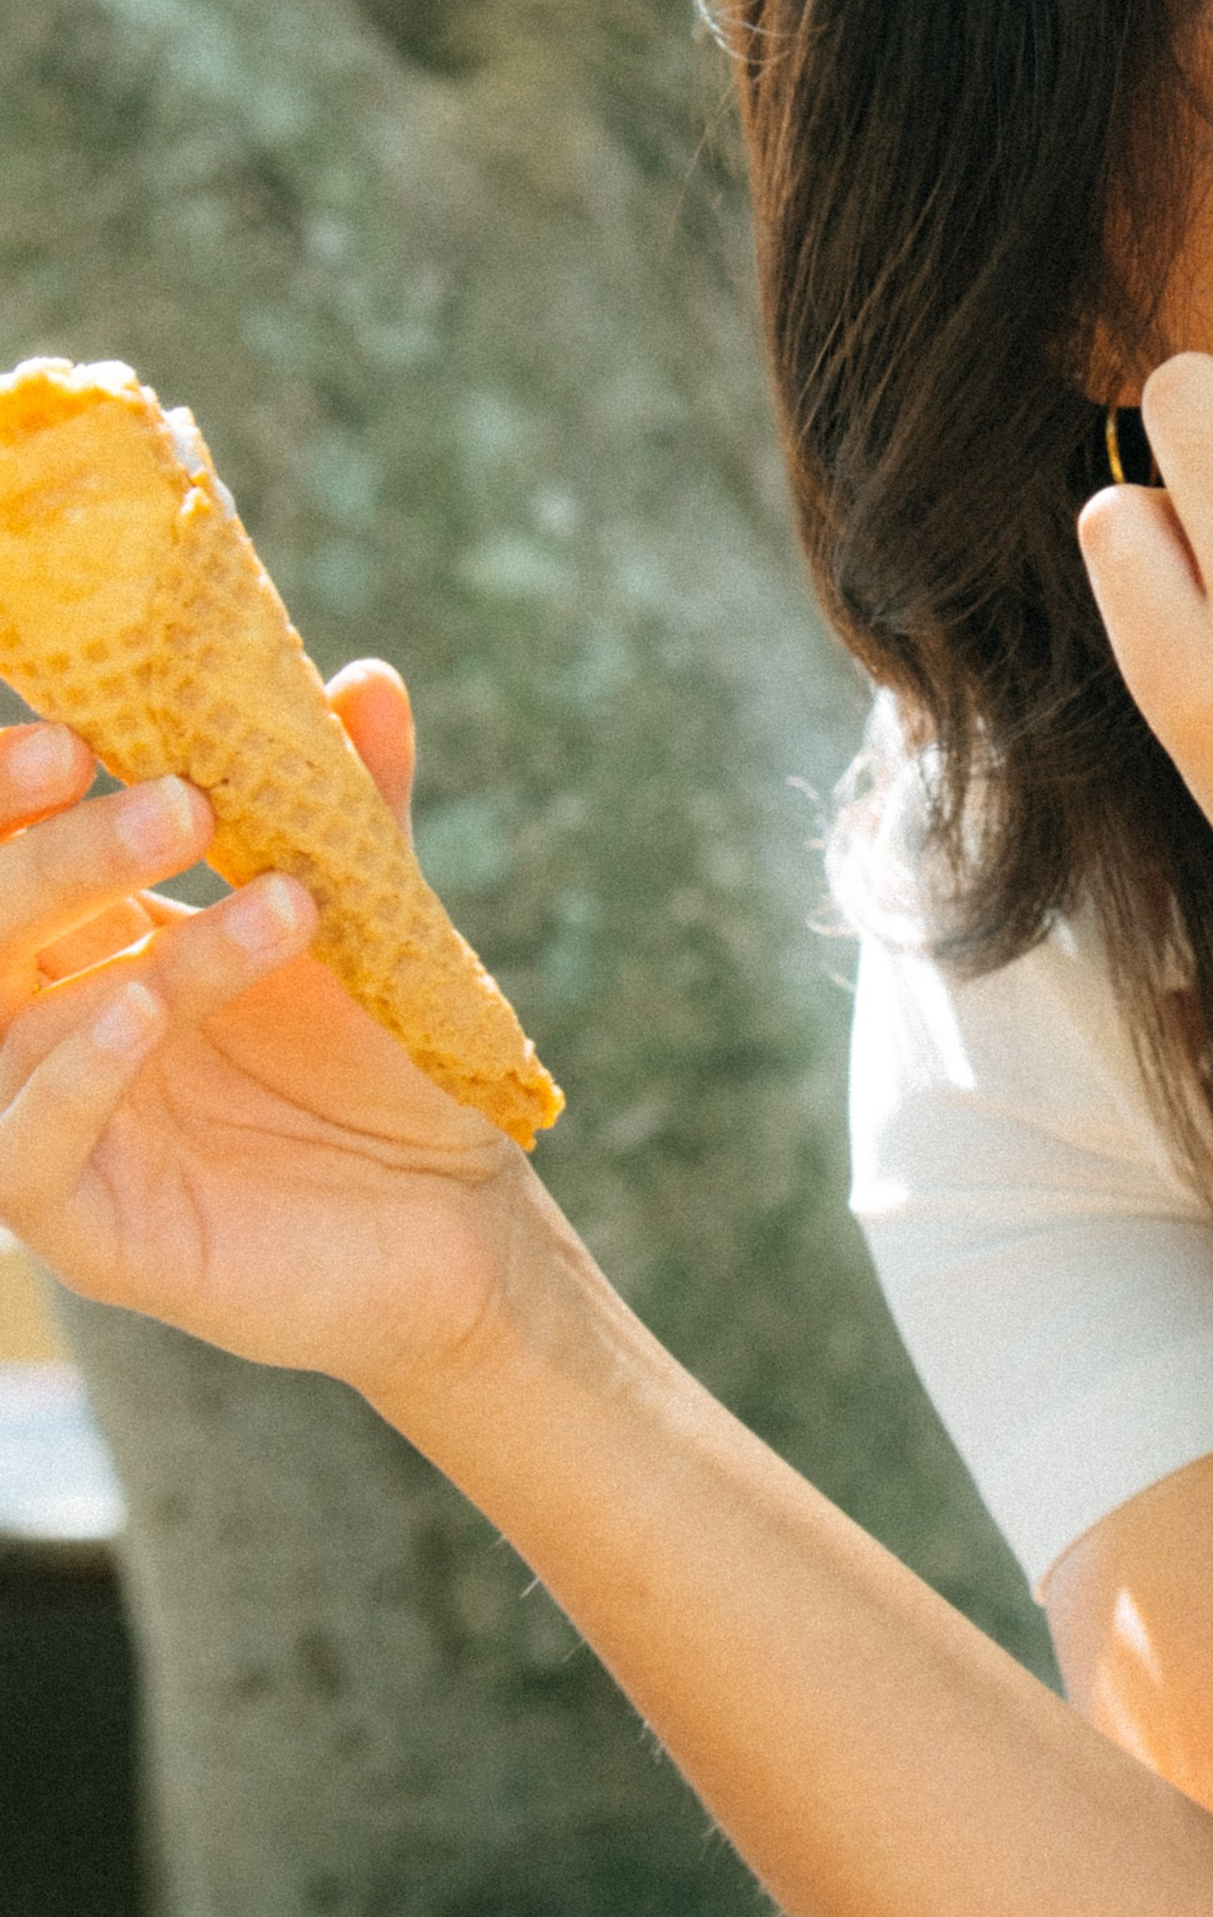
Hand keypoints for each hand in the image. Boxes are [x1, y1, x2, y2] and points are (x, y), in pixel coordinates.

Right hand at [0, 666, 533, 1395]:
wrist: (463, 1224)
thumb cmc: (394, 1071)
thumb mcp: (369, 927)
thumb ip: (355, 811)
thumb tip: (369, 679)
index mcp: (92, 954)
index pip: (7, 859)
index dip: (16, 797)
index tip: (77, 734)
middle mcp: (52, 1039)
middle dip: (64, 856)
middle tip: (182, 803)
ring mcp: (61, 1137)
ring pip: (13, 1030)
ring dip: (135, 957)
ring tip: (276, 907)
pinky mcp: (92, 1236)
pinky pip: (25, 1154)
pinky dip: (73, 1076)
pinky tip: (139, 1011)